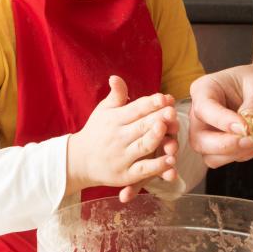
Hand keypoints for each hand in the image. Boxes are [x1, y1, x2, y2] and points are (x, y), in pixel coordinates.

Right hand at [67, 75, 177, 200]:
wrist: (79, 160)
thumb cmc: (97, 131)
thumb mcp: (103, 111)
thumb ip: (116, 95)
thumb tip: (115, 77)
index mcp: (115, 119)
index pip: (136, 109)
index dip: (150, 103)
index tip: (164, 97)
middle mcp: (118, 137)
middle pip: (142, 126)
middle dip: (158, 118)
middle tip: (172, 111)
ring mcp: (122, 156)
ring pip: (143, 146)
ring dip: (156, 138)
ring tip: (170, 131)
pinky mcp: (126, 174)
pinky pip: (143, 169)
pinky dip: (157, 166)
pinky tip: (170, 160)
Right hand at [188, 61, 252, 167]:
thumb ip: (251, 109)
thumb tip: (244, 130)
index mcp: (204, 90)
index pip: (204, 110)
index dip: (223, 122)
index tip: (246, 127)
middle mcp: (203, 114)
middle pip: (199, 141)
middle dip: (227, 145)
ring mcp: (212, 132)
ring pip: (211, 157)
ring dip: (239, 153)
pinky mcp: (225, 146)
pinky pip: (232, 159)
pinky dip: (250, 153)